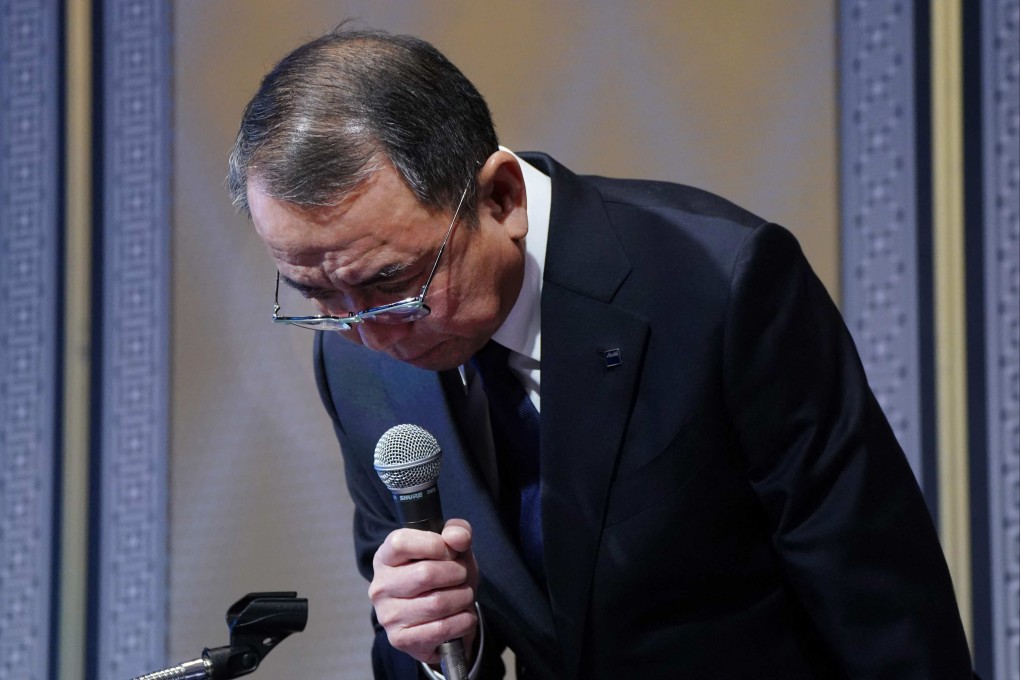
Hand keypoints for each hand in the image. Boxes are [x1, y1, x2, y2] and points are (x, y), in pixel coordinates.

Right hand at [369, 518, 479, 664]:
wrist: (442, 617)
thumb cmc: (444, 575)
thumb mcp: (453, 548)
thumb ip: (458, 532)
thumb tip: (457, 537)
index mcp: (385, 557)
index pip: (401, 543)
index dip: (434, 544)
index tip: (450, 552)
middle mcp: (380, 586)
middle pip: (425, 574)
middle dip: (456, 573)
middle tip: (462, 576)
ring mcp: (388, 615)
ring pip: (437, 603)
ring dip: (463, 598)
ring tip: (464, 596)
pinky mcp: (400, 639)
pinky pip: (442, 629)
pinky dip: (463, 620)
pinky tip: (463, 616)